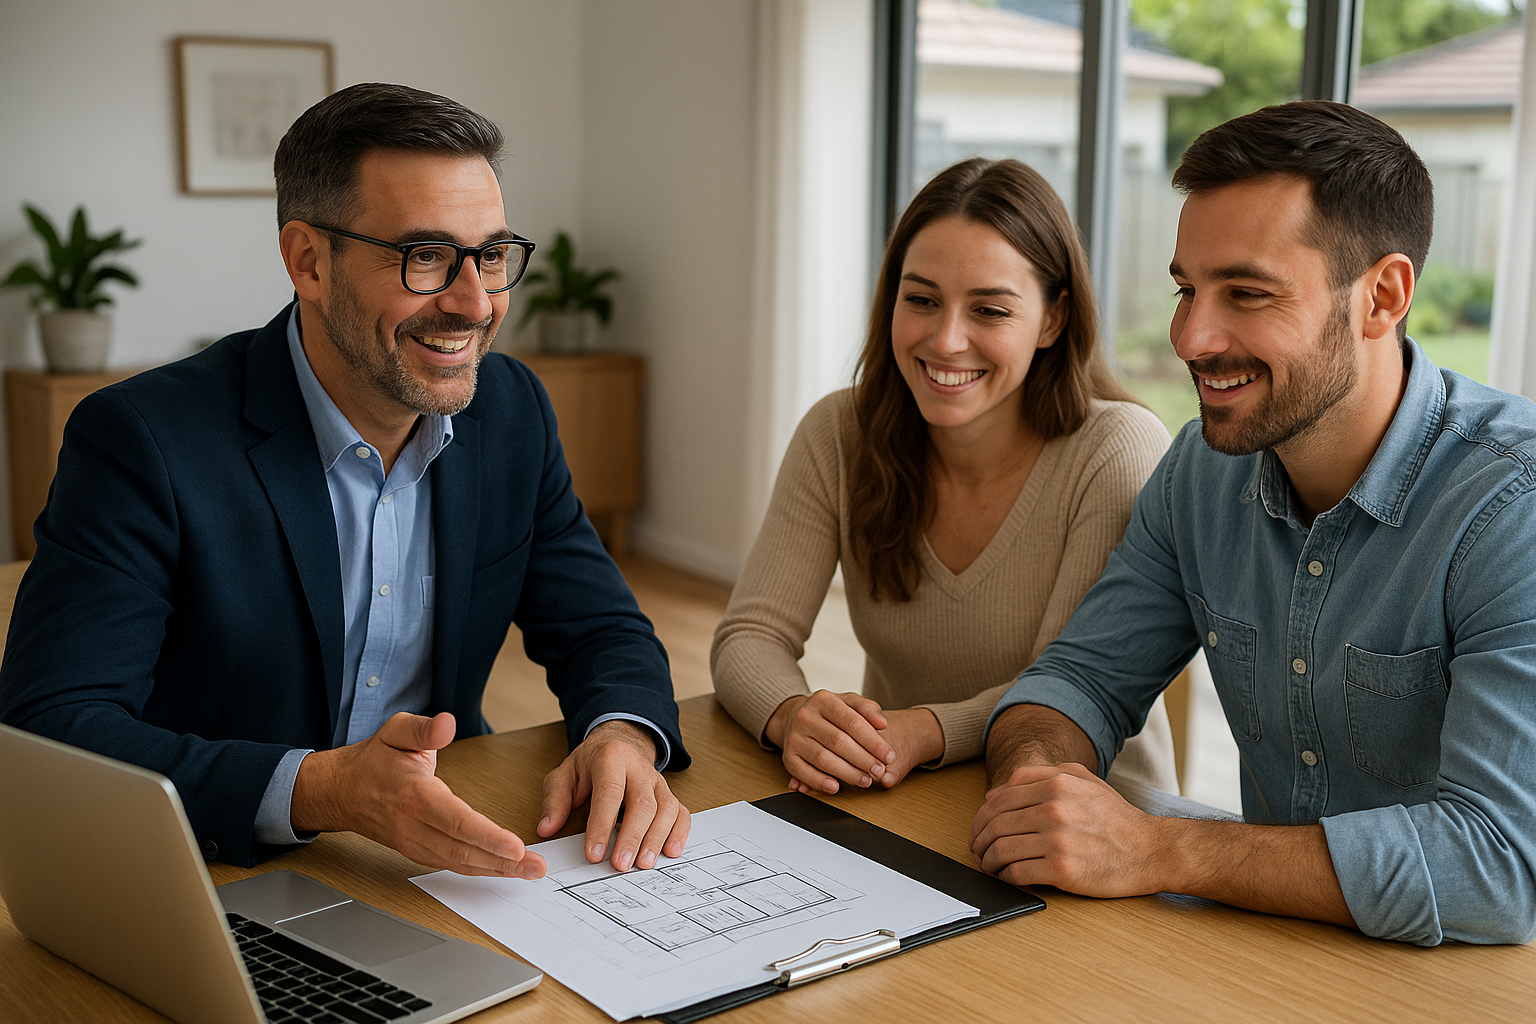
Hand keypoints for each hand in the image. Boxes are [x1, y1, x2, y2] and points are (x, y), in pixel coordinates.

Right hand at [292, 712, 545, 878]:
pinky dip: (479, 870)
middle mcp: (415, 826)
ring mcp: (415, 843)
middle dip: (503, 862)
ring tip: (529, 872)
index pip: (456, 821)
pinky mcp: (418, 852)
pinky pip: (452, 864)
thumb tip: (447, 723)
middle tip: (537, 867)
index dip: (487, 837)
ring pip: (459, 863)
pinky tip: (503, 870)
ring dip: (496, 871)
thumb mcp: (395, 731)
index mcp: (414, 795)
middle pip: (463, 850)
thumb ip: (424, 729)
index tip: (516, 847)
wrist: (341, 791)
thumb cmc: (373, 761)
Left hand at [537, 720, 690, 871]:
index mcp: (611, 759)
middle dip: (632, 836)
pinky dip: (679, 833)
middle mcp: (640, 769)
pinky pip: (681, 813)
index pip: (609, 793)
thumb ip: (555, 800)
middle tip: (621, 865)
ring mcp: (658, 782)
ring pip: (666, 809)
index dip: (602, 825)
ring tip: (643, 864)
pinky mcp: (669, 794)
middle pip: (642, 803)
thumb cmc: (592, 763)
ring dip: (656, 838)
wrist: (621, 742)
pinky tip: (670, 852)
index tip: (593, 854)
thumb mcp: (566, 773)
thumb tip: (546, 828)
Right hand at [767, 691, 942, 794]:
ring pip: (823, 759)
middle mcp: (805, 717)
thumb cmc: (828, 712)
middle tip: (879, 771)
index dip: (874, 742)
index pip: (853, 722)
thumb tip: (882, 723)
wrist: (794, 716)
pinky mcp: (787, 756)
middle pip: (839, 742)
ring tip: (865, 781)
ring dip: (847, 774)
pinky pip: (802, 772)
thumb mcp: (848, 702)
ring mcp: (794, 737)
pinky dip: (818, 782)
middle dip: (863, 760)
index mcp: (823, 700)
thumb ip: (868, 709)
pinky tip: (835, 787)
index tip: (889, 756)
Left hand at [969, 762, 1161, 896]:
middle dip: (980, 840)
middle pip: (995, 824)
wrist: (1151, 850)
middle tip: (977, 850)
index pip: (999, 798)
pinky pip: (1017, 873)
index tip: (979, 828)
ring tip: (988, 866)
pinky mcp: (1062, 870)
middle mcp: (1054, 809)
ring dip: (987, 861)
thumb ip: (1042, 775)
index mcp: (1056, 784)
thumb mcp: (1084, 780)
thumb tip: (1000, 790)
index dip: (981, 816)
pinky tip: (1005, 878)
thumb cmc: (1117, 818)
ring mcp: (1058, 840)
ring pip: (1001, 849)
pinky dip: (1003, 877)